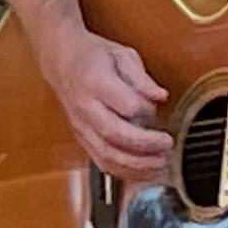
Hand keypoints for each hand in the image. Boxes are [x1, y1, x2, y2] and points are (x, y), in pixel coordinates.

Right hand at [44, 23, 171, 186]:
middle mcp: (85, 107)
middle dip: (145, 145)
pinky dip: (123, 172)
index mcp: (95, 81)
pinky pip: (101, 162)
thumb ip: (142, 78)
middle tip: (167, 145)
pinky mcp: (81, 138)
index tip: (158, 110)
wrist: (60, 60)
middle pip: (114, 134)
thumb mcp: (121, 55)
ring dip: (136, 165)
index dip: (146, 111)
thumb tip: (160, 97)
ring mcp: (81, 126)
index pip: (126, 104)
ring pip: (106, 155)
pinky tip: (143, 172)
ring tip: (160, 165)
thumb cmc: (92, 56)